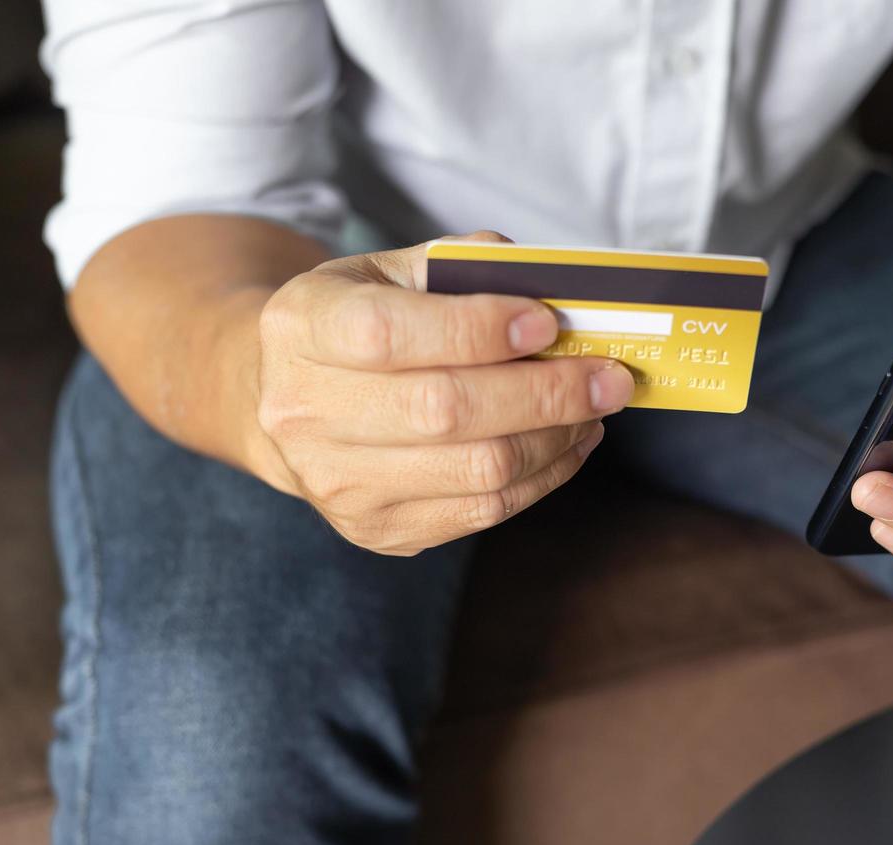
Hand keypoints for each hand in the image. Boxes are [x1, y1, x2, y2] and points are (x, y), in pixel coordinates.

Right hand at [253, 231, 633, 554]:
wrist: (285, 399)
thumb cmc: (357, 322)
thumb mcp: (386, 271)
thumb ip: (458, 266)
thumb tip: (546, 284)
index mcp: (303, 327)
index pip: (388, 333)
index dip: (476, 329)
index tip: (548, 321)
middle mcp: (304, 412)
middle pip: (444, 412)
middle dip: (546, 393)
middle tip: (608, 376)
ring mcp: (338, 483)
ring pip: (477, 470)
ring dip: (556, 438)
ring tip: (595, 407)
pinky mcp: (376, 530)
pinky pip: (483, 511)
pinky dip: (543, 477)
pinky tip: (569, 442)